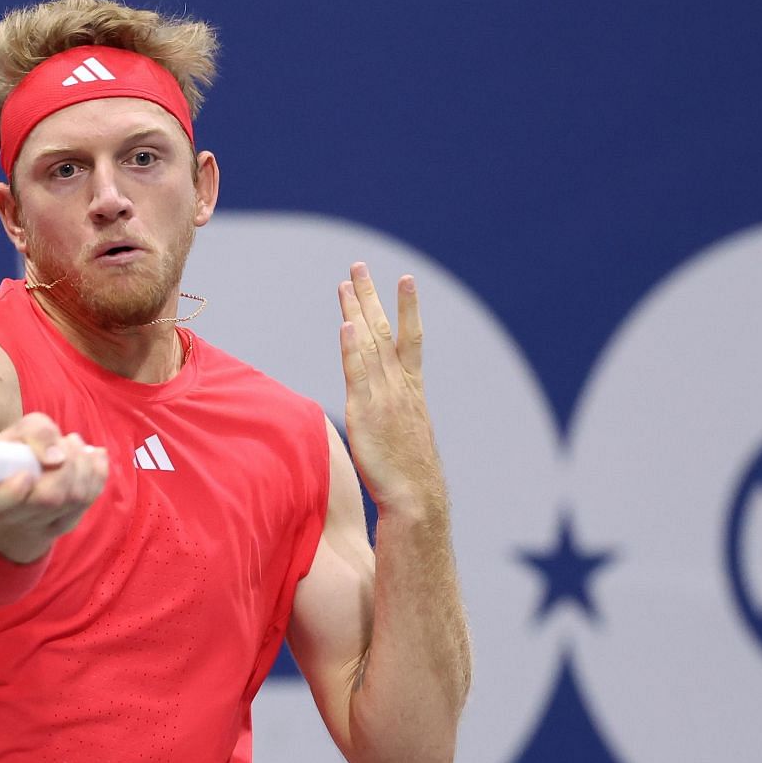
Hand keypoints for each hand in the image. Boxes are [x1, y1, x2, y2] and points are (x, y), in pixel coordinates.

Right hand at [0, 412, 108, 561]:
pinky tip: (90, 455)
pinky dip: (97, 470)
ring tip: (72, 443)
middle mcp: (12, 519)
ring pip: (75, 497)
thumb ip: (33, 433)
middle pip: (49, 498)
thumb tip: (57, 457)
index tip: (24, 474)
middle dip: (66, 462)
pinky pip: (91, 497)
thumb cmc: (11, 455)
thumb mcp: (12, 435)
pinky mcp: (67, 523)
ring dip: (82, 462)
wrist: (17, 483)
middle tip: (64, 441)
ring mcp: (42, 526)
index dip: (13, 491)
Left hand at [337, 262, 446, 519]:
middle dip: (371, 297)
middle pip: (384, 331)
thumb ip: (392, 418)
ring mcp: (383, 396)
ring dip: (357, 311)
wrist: (415, 497)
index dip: (408, 308)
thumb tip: (381, 417)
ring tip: (346, 282)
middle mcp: (399, 386)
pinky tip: (347, 323)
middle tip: (359, 266)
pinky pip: (358, 372)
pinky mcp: (366, 412)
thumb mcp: (403, 437)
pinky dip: (353, 347)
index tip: (405, 279)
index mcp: (411, 390)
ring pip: (369, 344)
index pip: (410, 338)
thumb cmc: (409, 476)